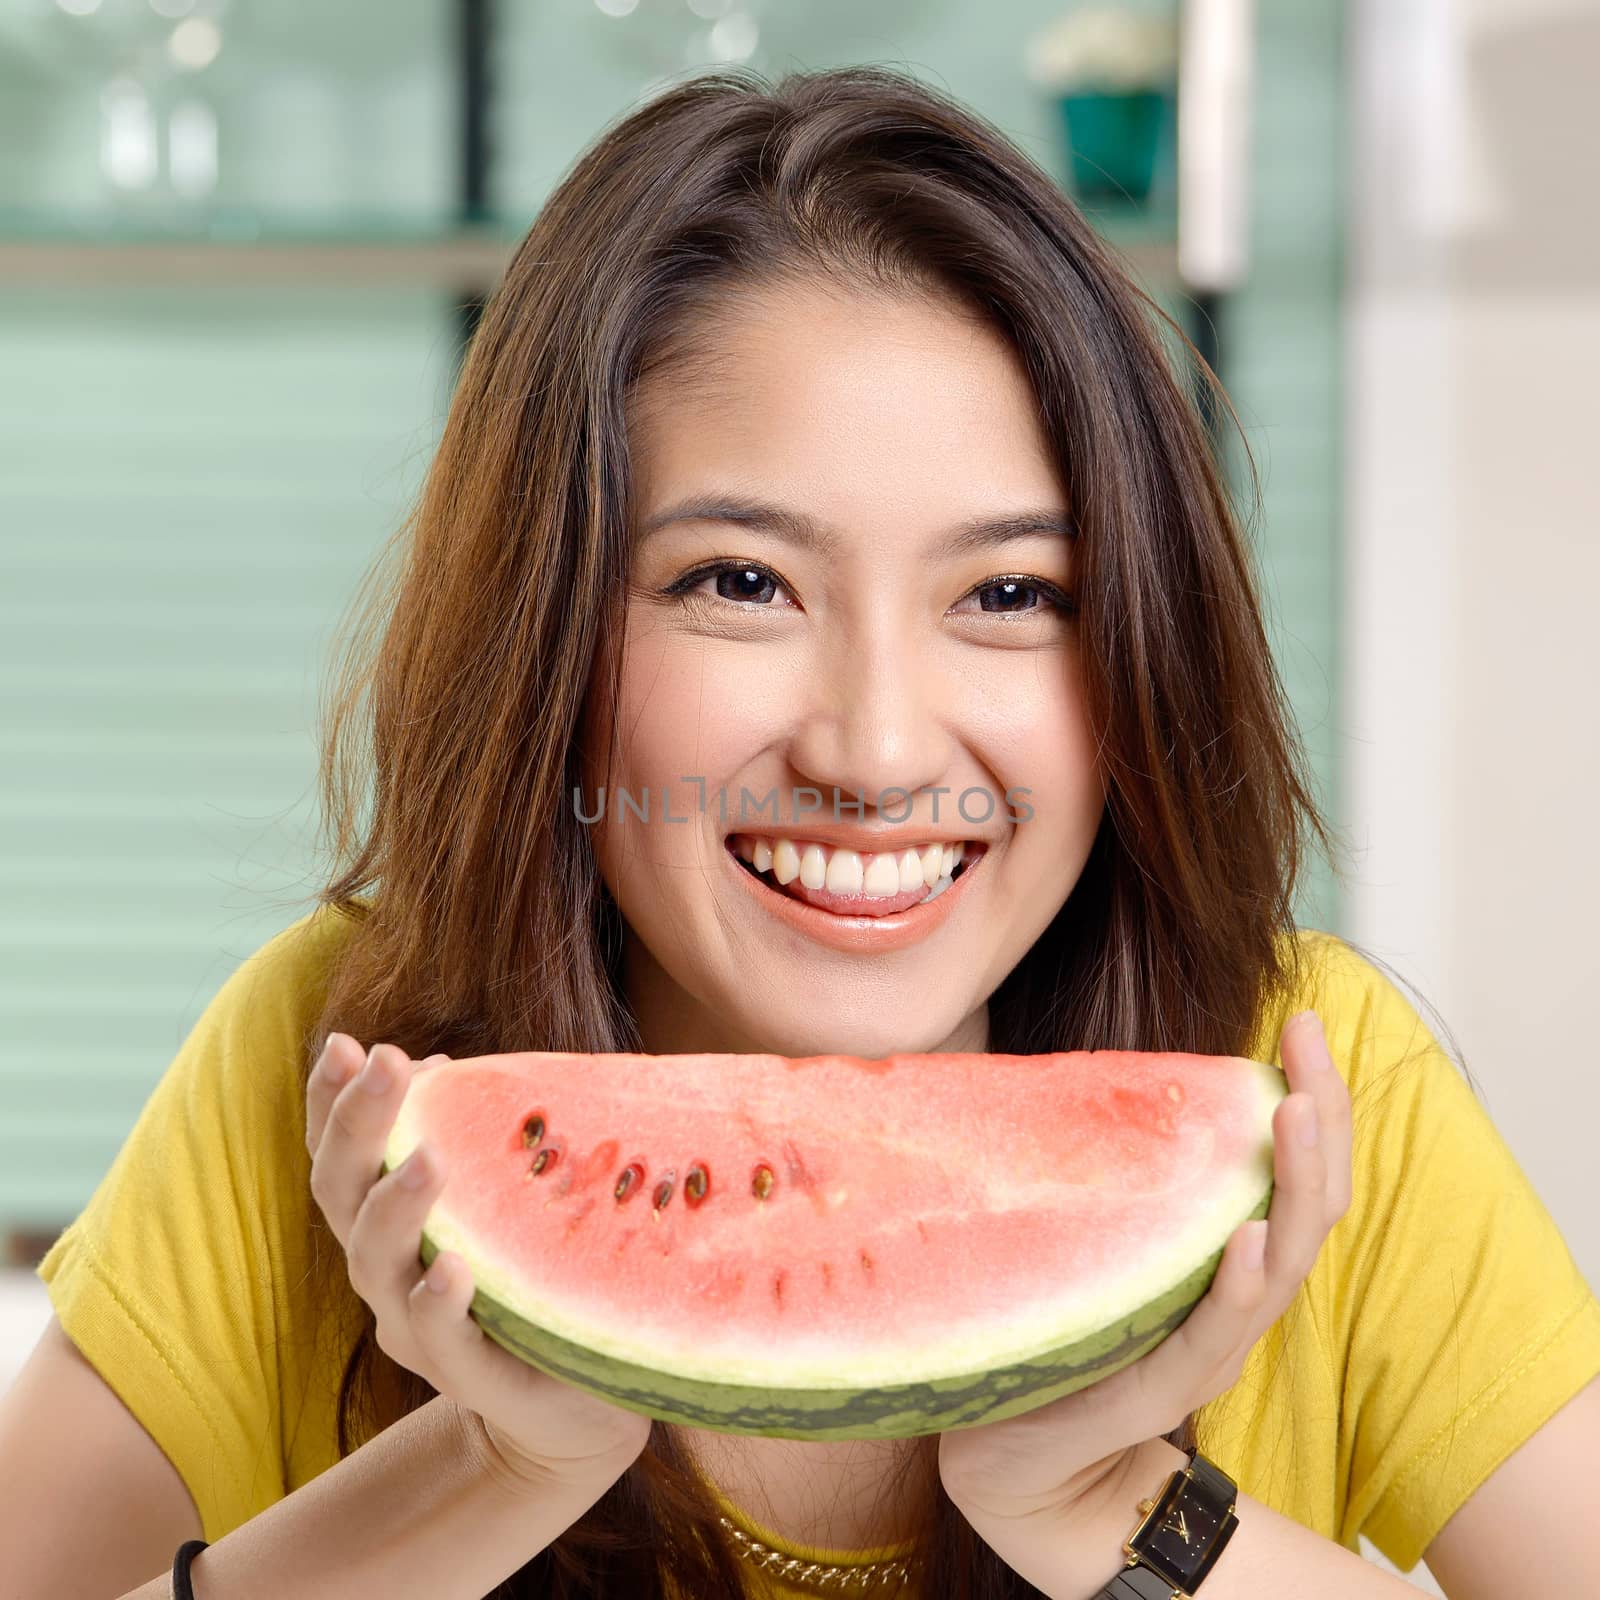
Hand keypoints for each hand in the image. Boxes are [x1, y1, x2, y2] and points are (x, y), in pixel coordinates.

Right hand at [305, 1033, 653, 1495]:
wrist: (576, 1401)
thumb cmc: (531, 1276)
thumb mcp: (502, 1199)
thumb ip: (471, 1138)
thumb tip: (442, 1066)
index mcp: (387, 1223)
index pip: (339, 1155)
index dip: (330, 1102)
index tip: (343, 1044)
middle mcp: (386, 1273)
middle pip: (343, 1195)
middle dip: (358, 1125)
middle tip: (388, 1062)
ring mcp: (420, 1330)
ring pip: (378, 1266)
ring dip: (397, 1206)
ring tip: (425, 1157)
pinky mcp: (475, 1377)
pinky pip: (443, 1342)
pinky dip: (439, 1304)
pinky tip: (453, 1270)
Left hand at [937, 1010, 1350, 1526]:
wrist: (1018, 1457)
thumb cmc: (1060, 1331)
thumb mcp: (1102, 1240)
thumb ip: (1121, 1176)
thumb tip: (1101, 1071)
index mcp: (1228, 1260)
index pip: (1294, 1173)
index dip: (1313, 1098)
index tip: (1305, 1022)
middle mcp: (1235, 1301)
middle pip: (1308, 1204)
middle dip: (1322, 1117)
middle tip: (1312, 1040)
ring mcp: (1206, 1346)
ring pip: (1279, 1261)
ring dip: (1291, 1183)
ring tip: (1294, 1114)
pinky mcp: (1160, 1387)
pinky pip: (1212, 1333)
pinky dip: (1237, 1286)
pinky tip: (1244, 1238)